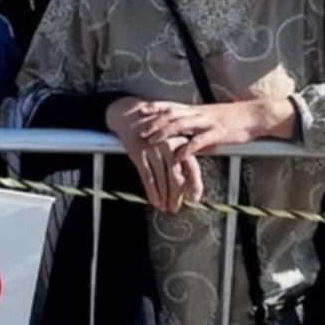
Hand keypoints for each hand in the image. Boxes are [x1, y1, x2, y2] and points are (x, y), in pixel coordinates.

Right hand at [105, 97, 202, 212]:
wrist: (130, 116)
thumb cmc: (154, 132)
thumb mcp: (171, 140)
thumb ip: (183, 158)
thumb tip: (192, 183)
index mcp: (181, 143)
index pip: (192, 168)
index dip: (194, 186)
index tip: (193, 199)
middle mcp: (169, 146)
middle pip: (176, 177)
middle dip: (176, 196)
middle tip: (175, 208)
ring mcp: (153, 150)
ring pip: (161, 180)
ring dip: (164, 197)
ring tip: (165, 207)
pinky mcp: (138, 153)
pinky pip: (147, 178)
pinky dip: (152, 192)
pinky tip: (154, 201)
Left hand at [137, 98, 296, 160]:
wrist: (255, 115)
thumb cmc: (233, 118)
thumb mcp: (210, 118)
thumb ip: (195, 125)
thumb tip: (182, 135)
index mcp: (196, 109)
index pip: (171, 105)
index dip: (155, 107)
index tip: (140, 109)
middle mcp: (199, 113)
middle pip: (171, 114)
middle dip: (154, 122)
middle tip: (139, 130)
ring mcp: (208, 122)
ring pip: (181, 125)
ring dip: (164, 133)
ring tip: (151, 141)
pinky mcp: (218, 133)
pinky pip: (199, 141)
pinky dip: (187, 148)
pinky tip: (177, 156)